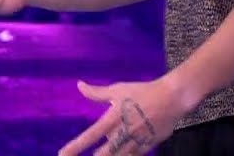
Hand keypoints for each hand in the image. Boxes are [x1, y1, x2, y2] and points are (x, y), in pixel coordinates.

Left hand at [58, 78, 192, 155]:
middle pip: (103, 154)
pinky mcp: (147, 148)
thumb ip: (96, 93)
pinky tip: (119, 155)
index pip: (89, 135)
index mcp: (112, 118)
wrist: (171, 98)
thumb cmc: (142, 92)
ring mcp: (135, 142)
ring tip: (100, 155)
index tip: (62, 154)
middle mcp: (122, 133)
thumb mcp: (118, 90)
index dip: (75, 147)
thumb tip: (79, 85)